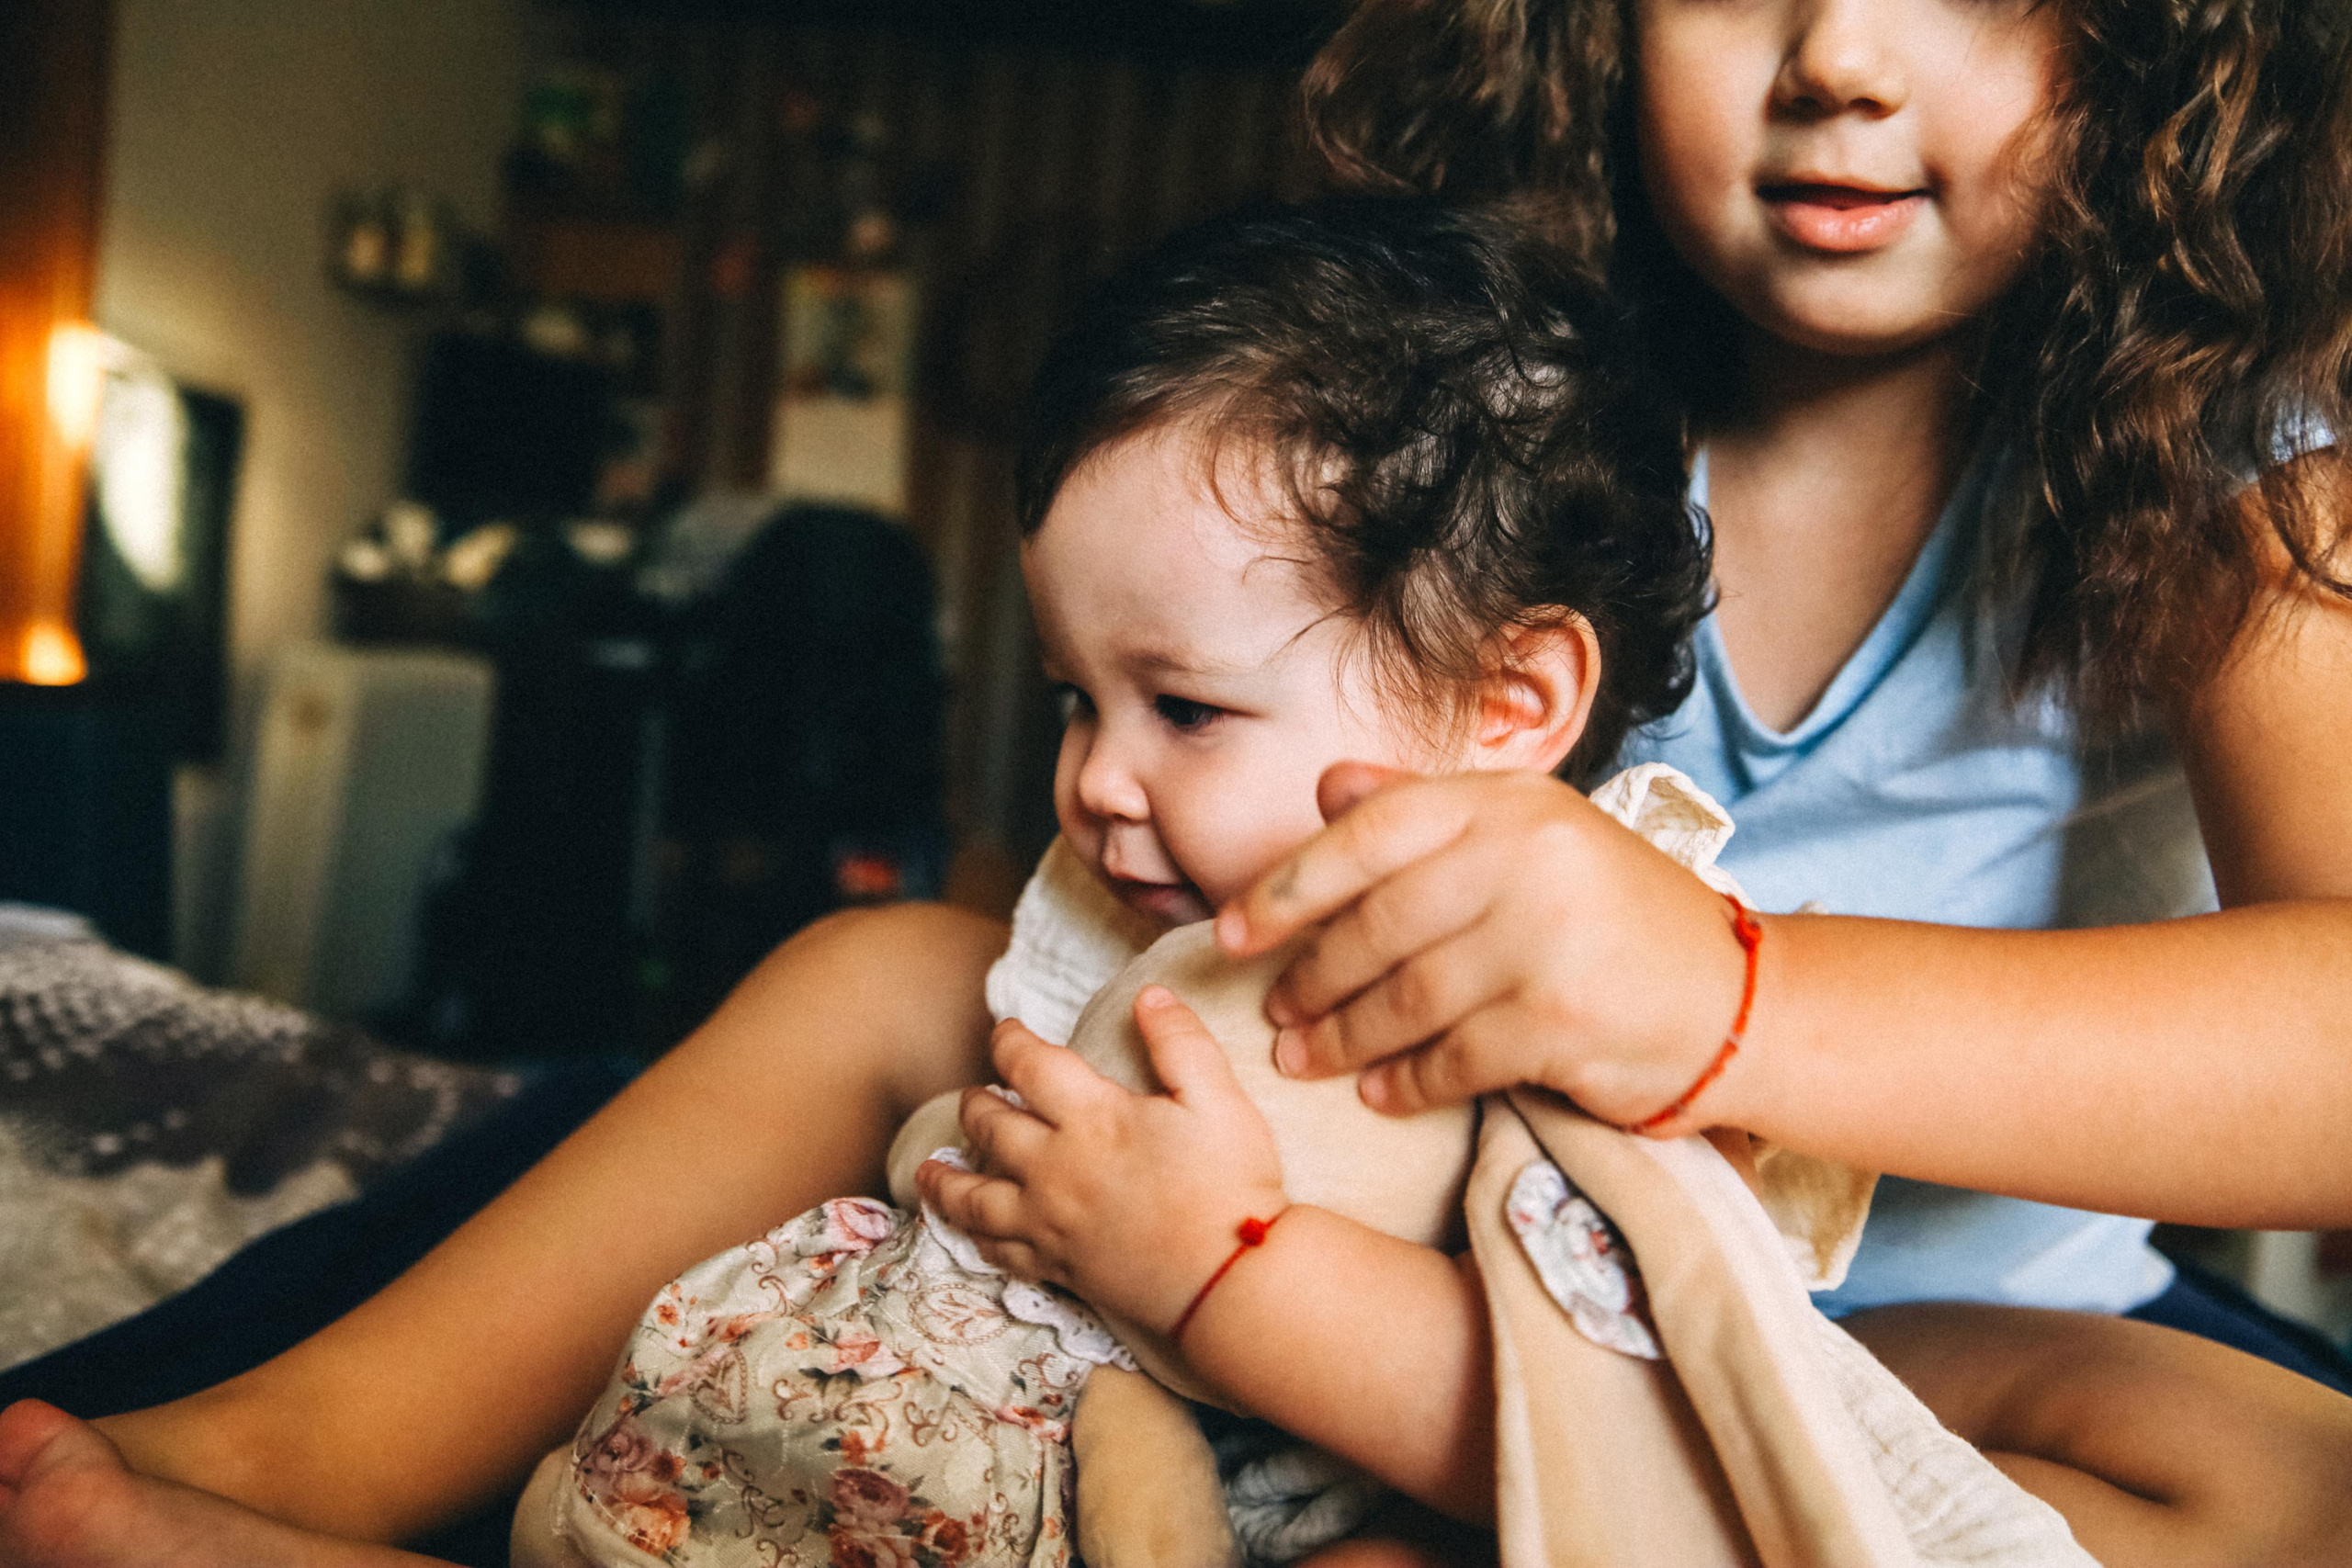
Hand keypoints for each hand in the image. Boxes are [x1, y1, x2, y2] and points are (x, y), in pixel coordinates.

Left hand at [915, 988, 1288, 1332]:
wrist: (1229, 1282)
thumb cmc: (1230, 1185)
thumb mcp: (1220, 1100)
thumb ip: (1181, 1043)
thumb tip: (1148, 996)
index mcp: (1091, 1117)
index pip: (1027, 1065)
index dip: (1009, 1041)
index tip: (1006, 1031)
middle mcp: (1055, 1167)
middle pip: (989, 1126)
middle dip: (975, 1103)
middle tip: (975, 1095)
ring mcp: (1050, 1222)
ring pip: (975, 1198)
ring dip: (947, 1180)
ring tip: (930, 1170)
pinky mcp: (1058, 1266)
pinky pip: (999, 1251)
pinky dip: (976, 1238)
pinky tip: (972, 1233)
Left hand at [1216, 762, 1758, 1127]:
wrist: (1733, 1001)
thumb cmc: (1611, 916)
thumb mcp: (1527, 839)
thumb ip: (1424, 812)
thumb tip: (1326, 786)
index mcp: (1507, 801)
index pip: (1368, 834)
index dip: (1286, 886)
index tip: (1229, 933)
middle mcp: (1527, 857)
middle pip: (1377, 924)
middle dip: (1311, 977)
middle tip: (1274, 1012)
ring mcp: (1546, 939)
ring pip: (1405, 997)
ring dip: (1343, 1037)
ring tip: (1305, 1059)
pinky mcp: (1561, 1020)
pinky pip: (1451, 1058)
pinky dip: (1406, 1082)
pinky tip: (1381, 1094)